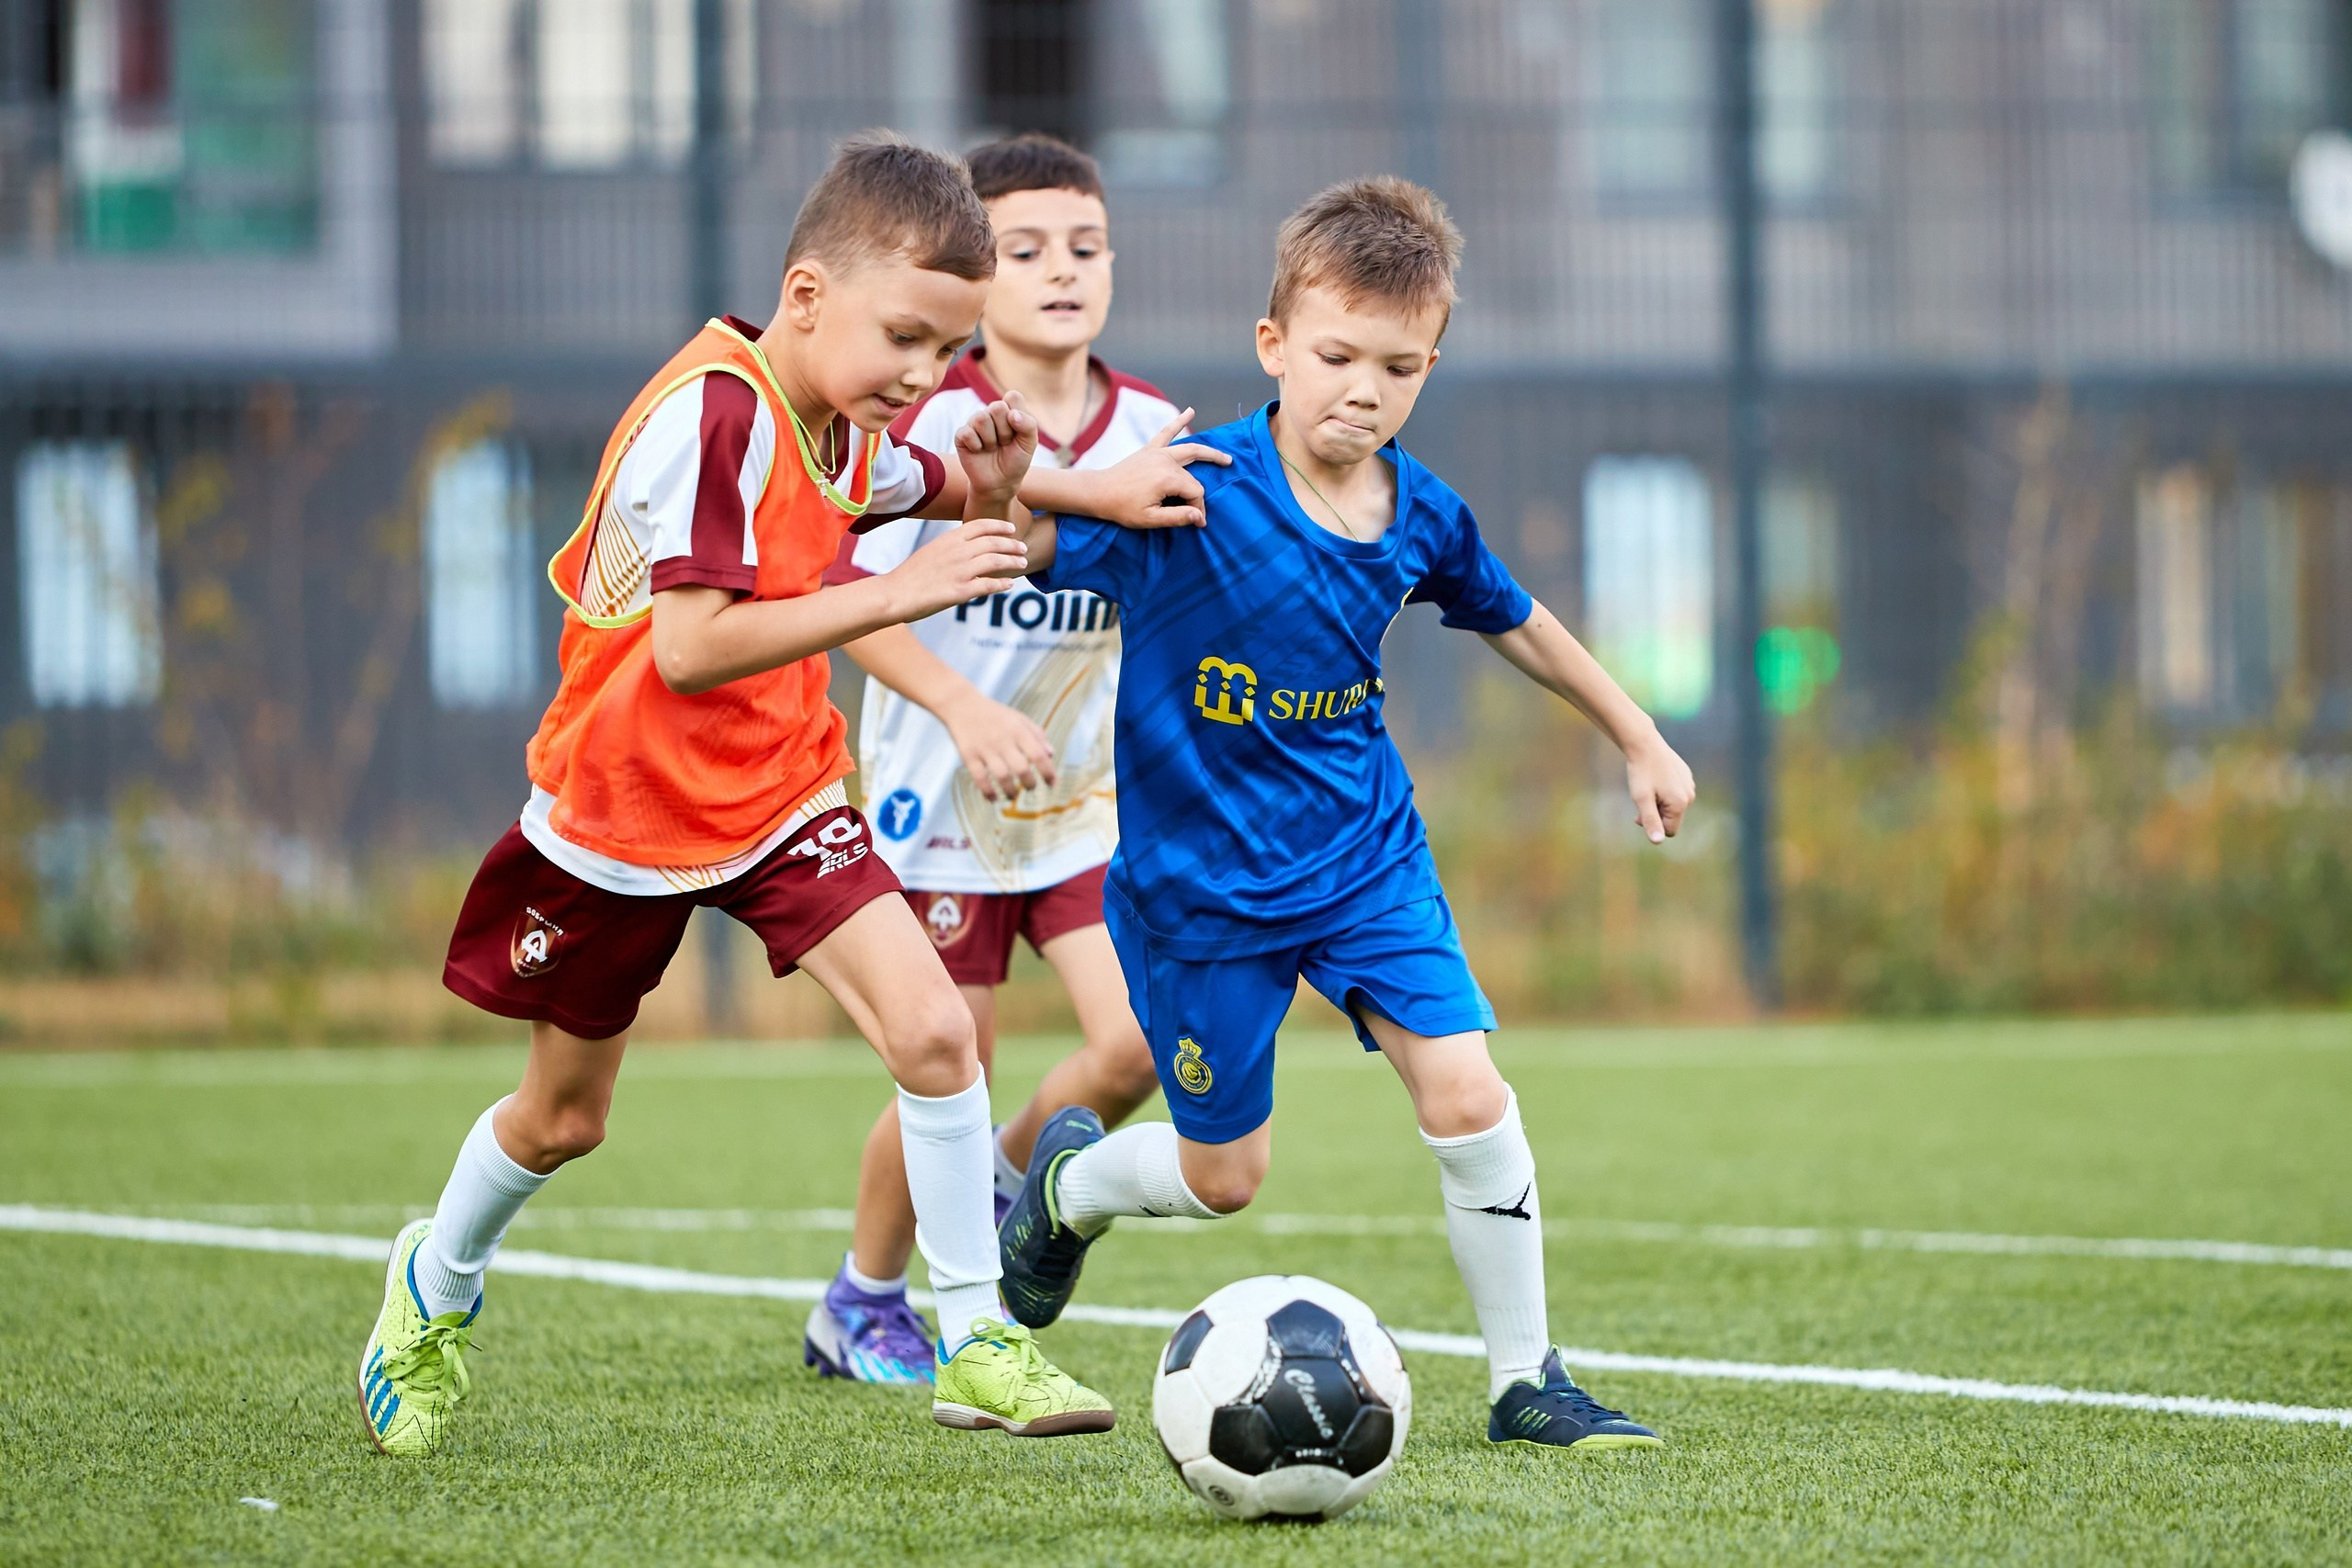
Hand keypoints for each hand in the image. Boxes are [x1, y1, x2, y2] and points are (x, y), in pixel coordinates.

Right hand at [887, 517, 1028, 620]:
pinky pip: (989, 585)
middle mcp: (957, 551)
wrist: (894, 593)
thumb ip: (950, 549)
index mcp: (948, 539)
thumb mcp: (930, 551)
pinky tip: (1009, 584)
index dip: (999, 526)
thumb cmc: (909, 575)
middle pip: (993, 542)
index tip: (1011, 529)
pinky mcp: (961, 591)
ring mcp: (961, 570)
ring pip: (996, 561)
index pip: (981, 526)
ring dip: (1012, 561)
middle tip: (1022, 548)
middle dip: (1011, 544)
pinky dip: (1002, 584)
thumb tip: (966, 551)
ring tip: (1023, 563)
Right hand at [940, 691, 1057, 799]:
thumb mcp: (1019, 718)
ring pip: (1002, 776)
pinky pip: (980, 778)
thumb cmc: (995, 714)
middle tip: (1031, 787)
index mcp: (1018, 730)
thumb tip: (1051, 755)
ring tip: (1013, 795)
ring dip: (1011, 791)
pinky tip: (994, 798)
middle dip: (1030, 783)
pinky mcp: (969, 755)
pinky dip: (988, 792)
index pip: (1038, 754)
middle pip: (1022, 768)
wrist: (962, 705)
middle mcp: (1003, 740)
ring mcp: (985, 748)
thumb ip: (1037, 735)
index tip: (1052, 783)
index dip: (1048, 771)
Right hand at [955, 392, 1038, 511]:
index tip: (1018, 433)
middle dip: (1005, 431)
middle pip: (997, 407)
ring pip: (981, 418)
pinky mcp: (961, 435)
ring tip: (992, 448)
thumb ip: (1028, 425)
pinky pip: (967, 433)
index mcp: (1009, 410)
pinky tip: (979, 451)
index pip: (1012, 396)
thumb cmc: (1015, 461)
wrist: (1000, 483)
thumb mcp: (1029, 444)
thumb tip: (1012, 414)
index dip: (1017, 416)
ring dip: (991, 440)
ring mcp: (975, 423)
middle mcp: (991, 413)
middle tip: (1005, 443)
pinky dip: (977, 447)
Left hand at [1075, 409, 1232, 527]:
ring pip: (1190, 449)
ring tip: (1226, 458)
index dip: (1197, 509)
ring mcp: (1157, 453)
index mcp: (1167, 479)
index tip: (1194, 522)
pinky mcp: (1150, 449)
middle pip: (1194, 476)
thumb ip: (1177, 517)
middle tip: (1213, 503)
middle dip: (1200, 493)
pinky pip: (1167, 432)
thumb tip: (1201, 517)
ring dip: (1208, 452)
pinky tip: (1190, 410)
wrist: (1098, 491)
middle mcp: (1165, 462)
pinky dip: (1179, 421)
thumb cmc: (1122, 508)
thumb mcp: (1150, 519)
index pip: (1195, 492)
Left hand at [1625, 731, 1695, 844]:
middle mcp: (1689, 795)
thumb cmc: (1641, 772)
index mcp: (1680, 803)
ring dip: (1660, 802)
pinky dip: (1664, 790)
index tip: (1639, 812)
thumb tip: (1657, 842)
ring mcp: (1689, 784)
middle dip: (1656, 813)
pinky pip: (1675, 792)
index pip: (1669, 831)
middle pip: (1672, 818)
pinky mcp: (1686, 775)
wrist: (1644, 744)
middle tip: (1641, 799)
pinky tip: (1655, 777)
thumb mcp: (1641, 799)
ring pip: (1673, 805)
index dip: (1653, 824)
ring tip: (1648, 787)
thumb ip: (1650, 821)